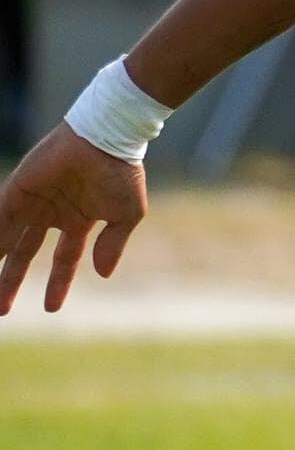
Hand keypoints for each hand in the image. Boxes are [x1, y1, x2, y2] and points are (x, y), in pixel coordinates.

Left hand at [0, 129, 150, 314]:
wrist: (106, 140)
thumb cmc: (122, 173)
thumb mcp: (127, 216)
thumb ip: (113, 244)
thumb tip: (104, 274)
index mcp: (79, 221)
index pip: (63, 259)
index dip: (58, 284)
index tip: (51, 309)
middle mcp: (52, 215)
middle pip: (25, 255)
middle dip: (12, 281)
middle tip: (2, 310)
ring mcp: (33, 203)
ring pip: (7, 241)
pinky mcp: (17, 191)